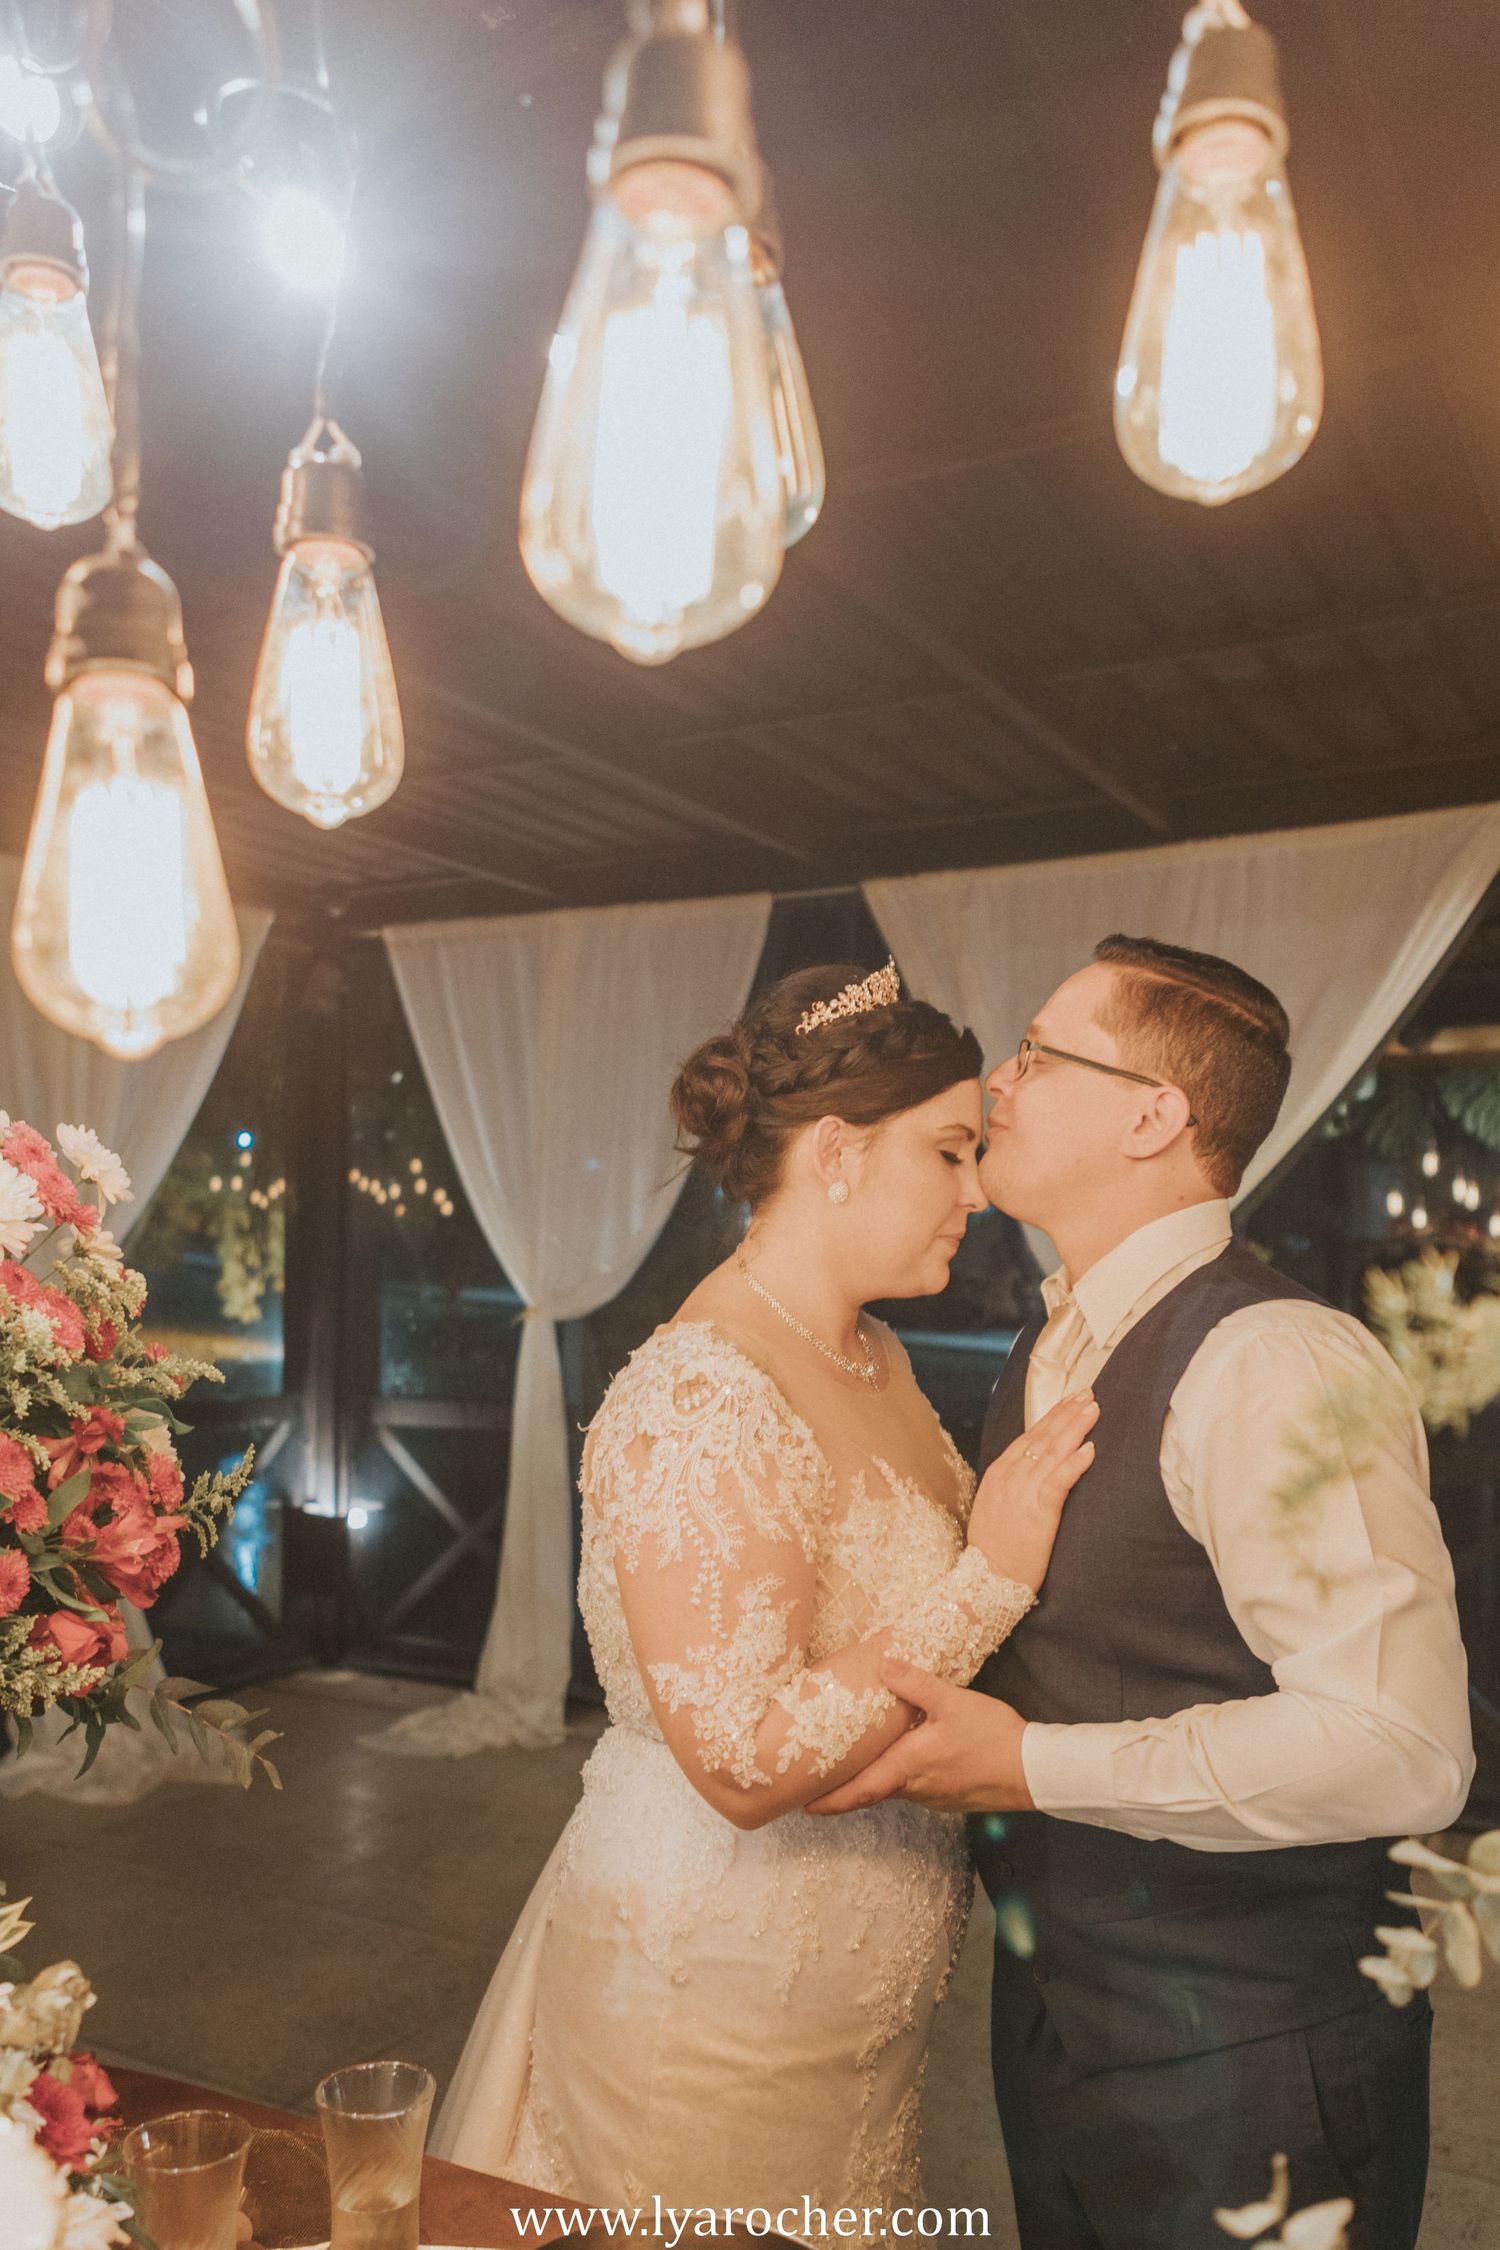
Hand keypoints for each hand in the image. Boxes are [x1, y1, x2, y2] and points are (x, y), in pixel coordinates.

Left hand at [806, 1658, 1034, 1815]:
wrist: (1034, 1771)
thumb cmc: (992, 1738)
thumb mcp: (952, 1702)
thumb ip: (916, 1684)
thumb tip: (882, 1664)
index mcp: (908, 1768)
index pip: (860, 1790)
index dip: (830, 1799)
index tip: (802, 1805)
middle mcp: (916, 1788)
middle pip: (873, 1789)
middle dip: (846, 1785)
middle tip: (819, 1778)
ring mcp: (934, 1796)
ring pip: (895, 1786)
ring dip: (875, 1777)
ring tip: (856, 1761)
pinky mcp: (950, 1795)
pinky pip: (915, 1785)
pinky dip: (900, 1774)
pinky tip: (904, 1756)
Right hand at [966, 1390, 1097, 1592]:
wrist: (985, 1580)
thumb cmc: (993, 1549)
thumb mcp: (995, 1507)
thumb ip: (1011, 1485)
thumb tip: (1031, 1470)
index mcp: (999, 1472)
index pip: (1029, 1436)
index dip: (1052, 1417)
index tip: (1070, 1401)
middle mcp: (1009, 1475)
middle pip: (1043, 1437)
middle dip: (1068, 1413)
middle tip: (1089, 1394)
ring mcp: (1023, 1491)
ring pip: (1053, 1451)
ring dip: (1076, 1428)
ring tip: (1094, 1410)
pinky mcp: (1038, 1511)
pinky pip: (1060, 1480)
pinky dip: (1075, 1463)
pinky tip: (1090, 1449)